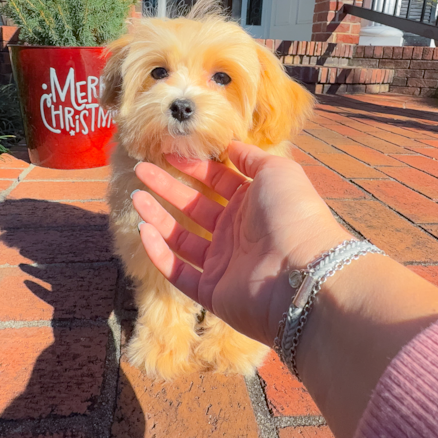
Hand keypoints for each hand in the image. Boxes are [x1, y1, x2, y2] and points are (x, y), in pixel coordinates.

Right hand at [131, 141, 350, 345]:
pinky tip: (143, 230)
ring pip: (181, 238)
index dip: (193, 166)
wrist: (302, 274)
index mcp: (253, 204)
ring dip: (157, 217)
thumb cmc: (292, 215)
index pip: (217, 181)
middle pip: (194, 207)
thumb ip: (252, 157)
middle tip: (141, 171)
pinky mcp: (212, 292)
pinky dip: (159, 253)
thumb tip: (231, 145)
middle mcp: (237, 233)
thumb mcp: (277, 171)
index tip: (168, 153)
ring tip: (135, 197)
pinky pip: (178, 272)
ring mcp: (224, 264)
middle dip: (167, 188)